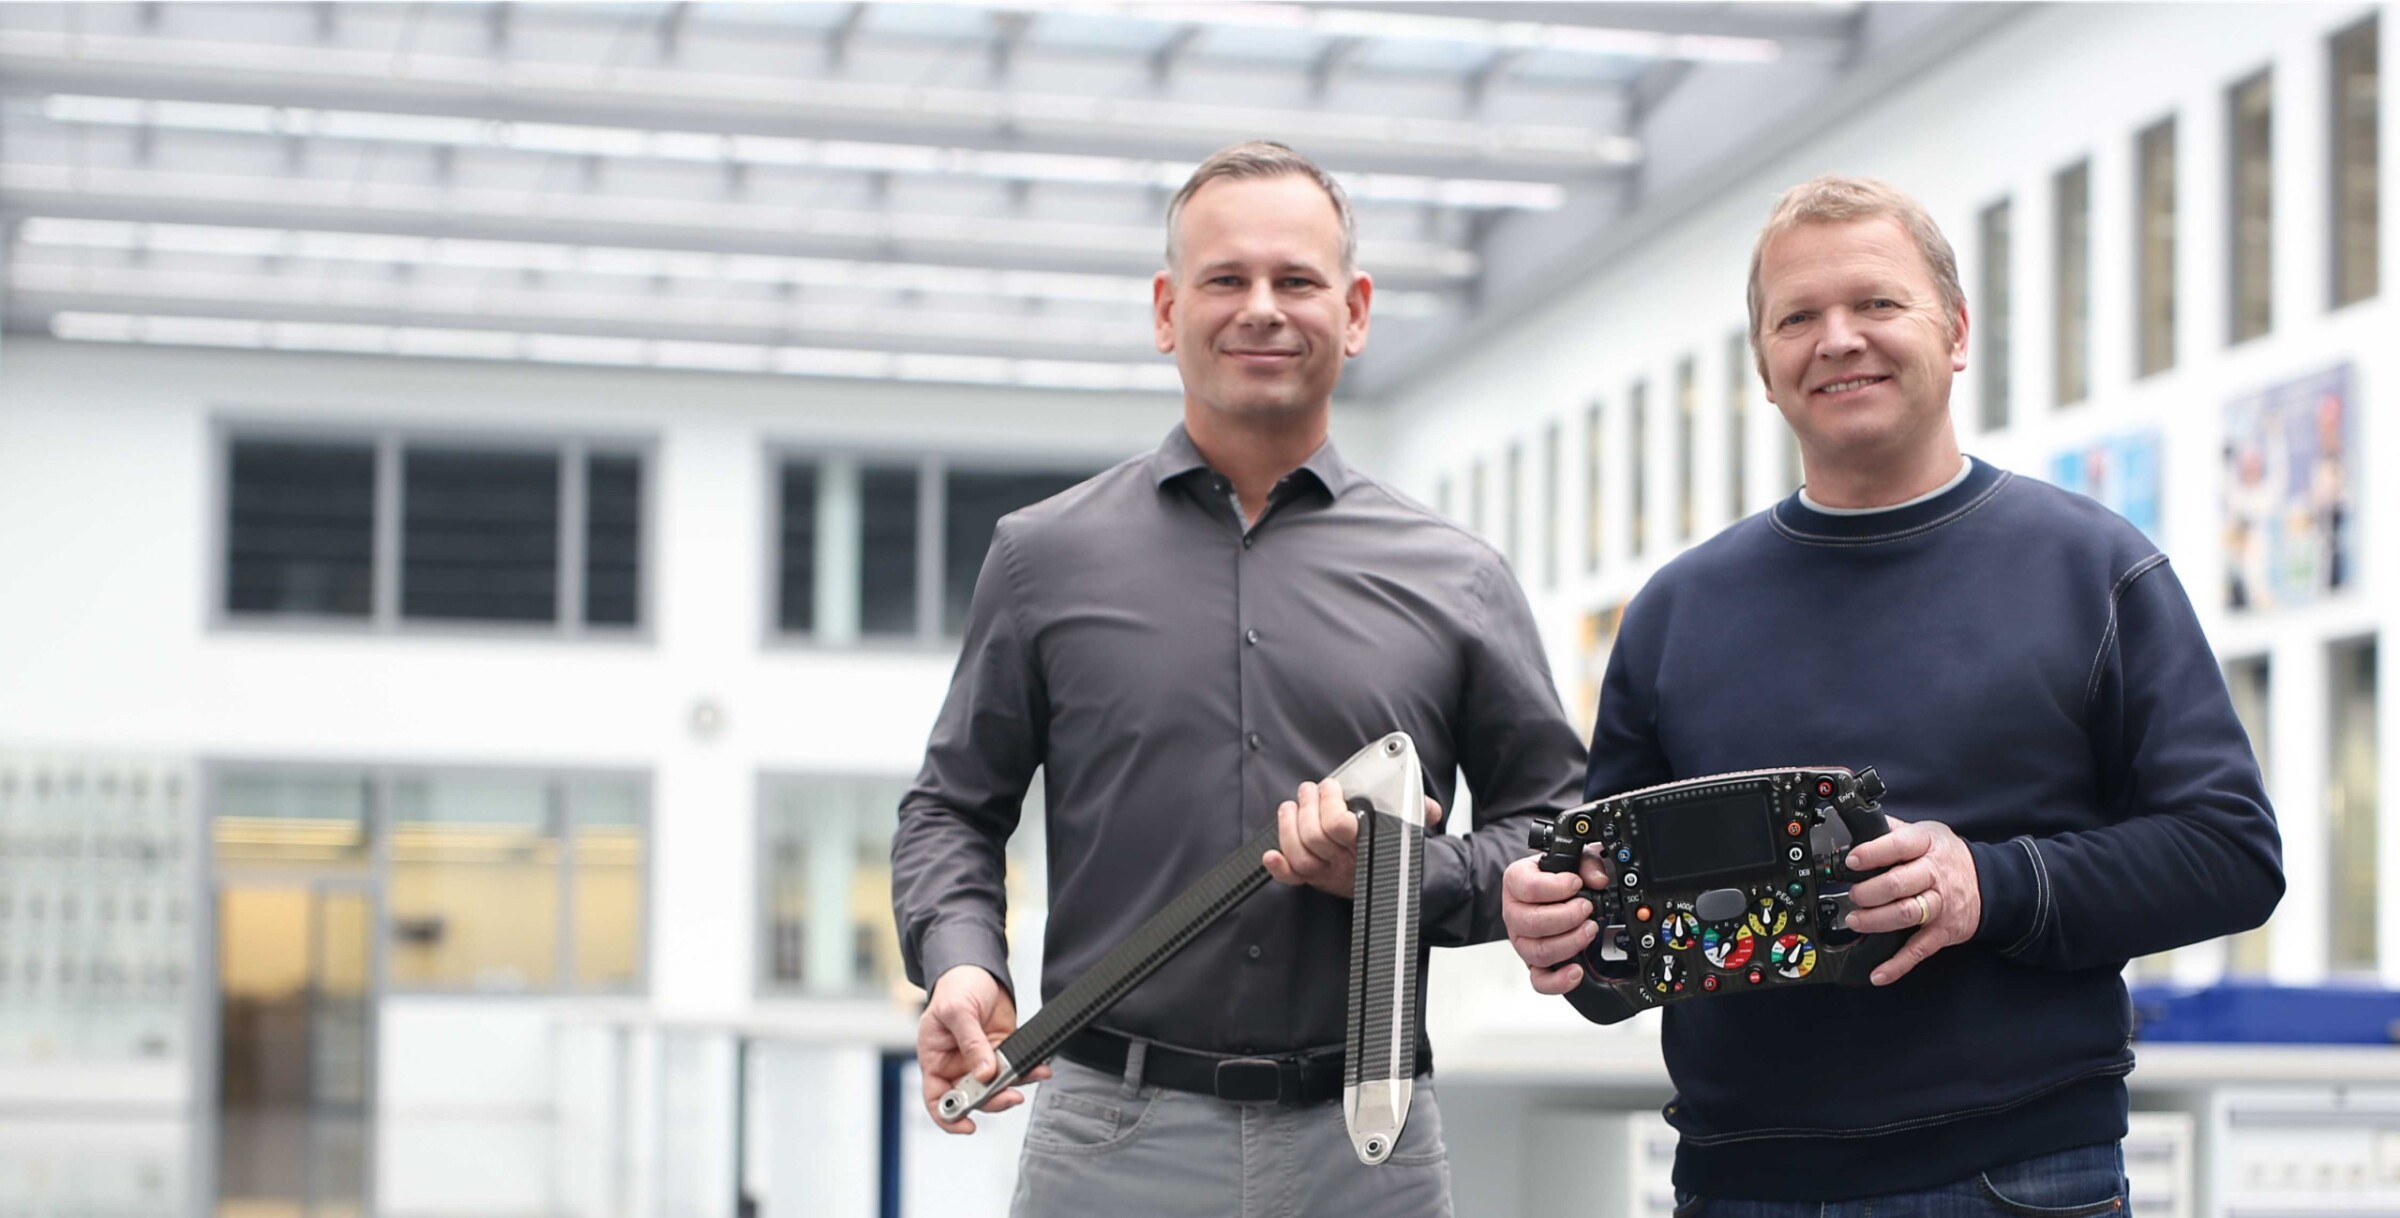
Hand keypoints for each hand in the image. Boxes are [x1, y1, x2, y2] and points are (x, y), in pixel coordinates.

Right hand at [916, 965, 1048, 1133]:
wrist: (977, 969)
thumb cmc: (955, 988)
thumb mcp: (957, 1011)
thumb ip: (971, 1043)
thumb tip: (985, 1074)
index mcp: (935, 1059)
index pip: (937, 1099)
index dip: (949, 1117)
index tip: (968, 1125)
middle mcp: (957, 1065)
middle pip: (972, 1097)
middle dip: (992, 1100)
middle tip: (1010, 1096)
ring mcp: (980, 1060)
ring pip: (997, 1086)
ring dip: (1015, 1086)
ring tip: (1032, 1076)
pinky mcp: (1001, 1051)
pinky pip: (1014, 1069)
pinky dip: (1028, 1071)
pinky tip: (1039, 1068)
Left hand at [1262, 778, 1443, 898]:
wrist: (1392, 881)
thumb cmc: (1393, 846)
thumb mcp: (1411, 827)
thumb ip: (1420, 813)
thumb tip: (1429, 808)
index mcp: (1366, 847)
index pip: (1340, 828)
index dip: (1330, 806)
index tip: (1333, 788)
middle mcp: (1345, 864)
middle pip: (1314, 837)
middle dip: (1308, 807)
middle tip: (1312, 789)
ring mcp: (1327, 874)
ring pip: (1298, 854)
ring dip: (1288, 825)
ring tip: (1293, 805)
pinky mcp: (1313, 879)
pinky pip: (1292, 879)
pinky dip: (1278, 867)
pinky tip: (1271, 854)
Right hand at [1501, 851, 1609, 994]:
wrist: (1551, 891)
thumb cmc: (1558, 874)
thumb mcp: (1573, 858)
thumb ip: (1588, 863)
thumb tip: (1599, 880)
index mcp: (1516, 882)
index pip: (1528, 888)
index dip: (1557, 887)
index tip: (1576, 883)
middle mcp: (1515, 913)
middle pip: (1532, 923)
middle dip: (1567, 917)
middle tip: (1586, 908)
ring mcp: (1522, 940)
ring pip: (1538, 951)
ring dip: (1570, 943)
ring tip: (1589, 929)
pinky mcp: (1534, 962)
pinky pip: (1539, 980)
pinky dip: (1558, 981)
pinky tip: (1576, 971)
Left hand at [1842, 814, 1983, 985]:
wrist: (1989, 883)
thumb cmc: (1947, 856)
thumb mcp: (1925, 832)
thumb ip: (1892, 830)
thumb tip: (1857, 827)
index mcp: (1927, 845)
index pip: (1899, 846)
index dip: (1873, 853)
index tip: (1852, 861)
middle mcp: (1935, 875)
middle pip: (1899, 884)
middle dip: (1870, 892)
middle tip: (1852, 895)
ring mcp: (1940, 905)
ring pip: (1907, 914)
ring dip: (1877, 920)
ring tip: (1856, 921)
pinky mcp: (1943, 931)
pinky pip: (1919, 949)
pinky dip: (1898, 964)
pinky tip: (1878, 973)